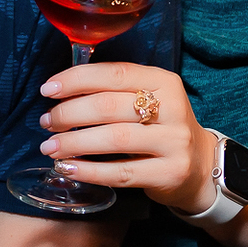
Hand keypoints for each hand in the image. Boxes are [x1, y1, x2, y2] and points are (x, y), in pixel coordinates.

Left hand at [37, 63, 213, 213]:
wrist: (200, 165)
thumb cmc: (160, 127)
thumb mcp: (148, 99)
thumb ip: (113, 90)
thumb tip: (61, 90)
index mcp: (164, 81)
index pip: (114, 73)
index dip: (76, 80)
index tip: (48, 90)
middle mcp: (172, 108)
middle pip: (109, 106)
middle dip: (69, 114)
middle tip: (47, 122)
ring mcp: (174, 142)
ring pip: (114, 139)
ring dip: (74, 143)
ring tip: (50, 147)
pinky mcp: (170, 173)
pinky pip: (121, 172)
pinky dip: (89, 170)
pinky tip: (68, 168)